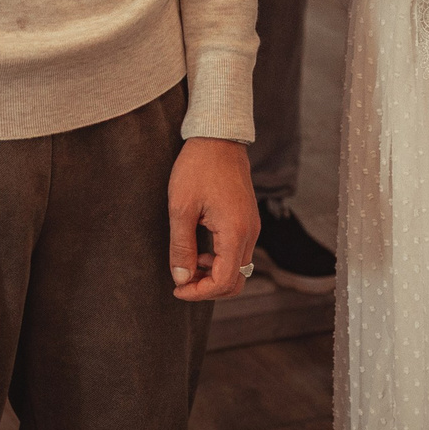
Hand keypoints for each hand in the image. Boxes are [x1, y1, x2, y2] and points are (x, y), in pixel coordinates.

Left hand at [168, 138, 259, 302]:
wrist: (218, 136)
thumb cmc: (198, 168)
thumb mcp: (181, 209)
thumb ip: (181, 248)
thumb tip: (182, 279)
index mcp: (235, 232)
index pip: (224, 281)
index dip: (199, 293)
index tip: (177, 288)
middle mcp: (250, 232)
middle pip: (236, 281)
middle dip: (208, 289)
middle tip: (182, 282)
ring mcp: (252, 226)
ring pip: (239, 269)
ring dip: (214, 276)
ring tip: (188, 266)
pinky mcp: (248, 220)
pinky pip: (239, 253)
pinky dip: (221, 261)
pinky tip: (201, 251)